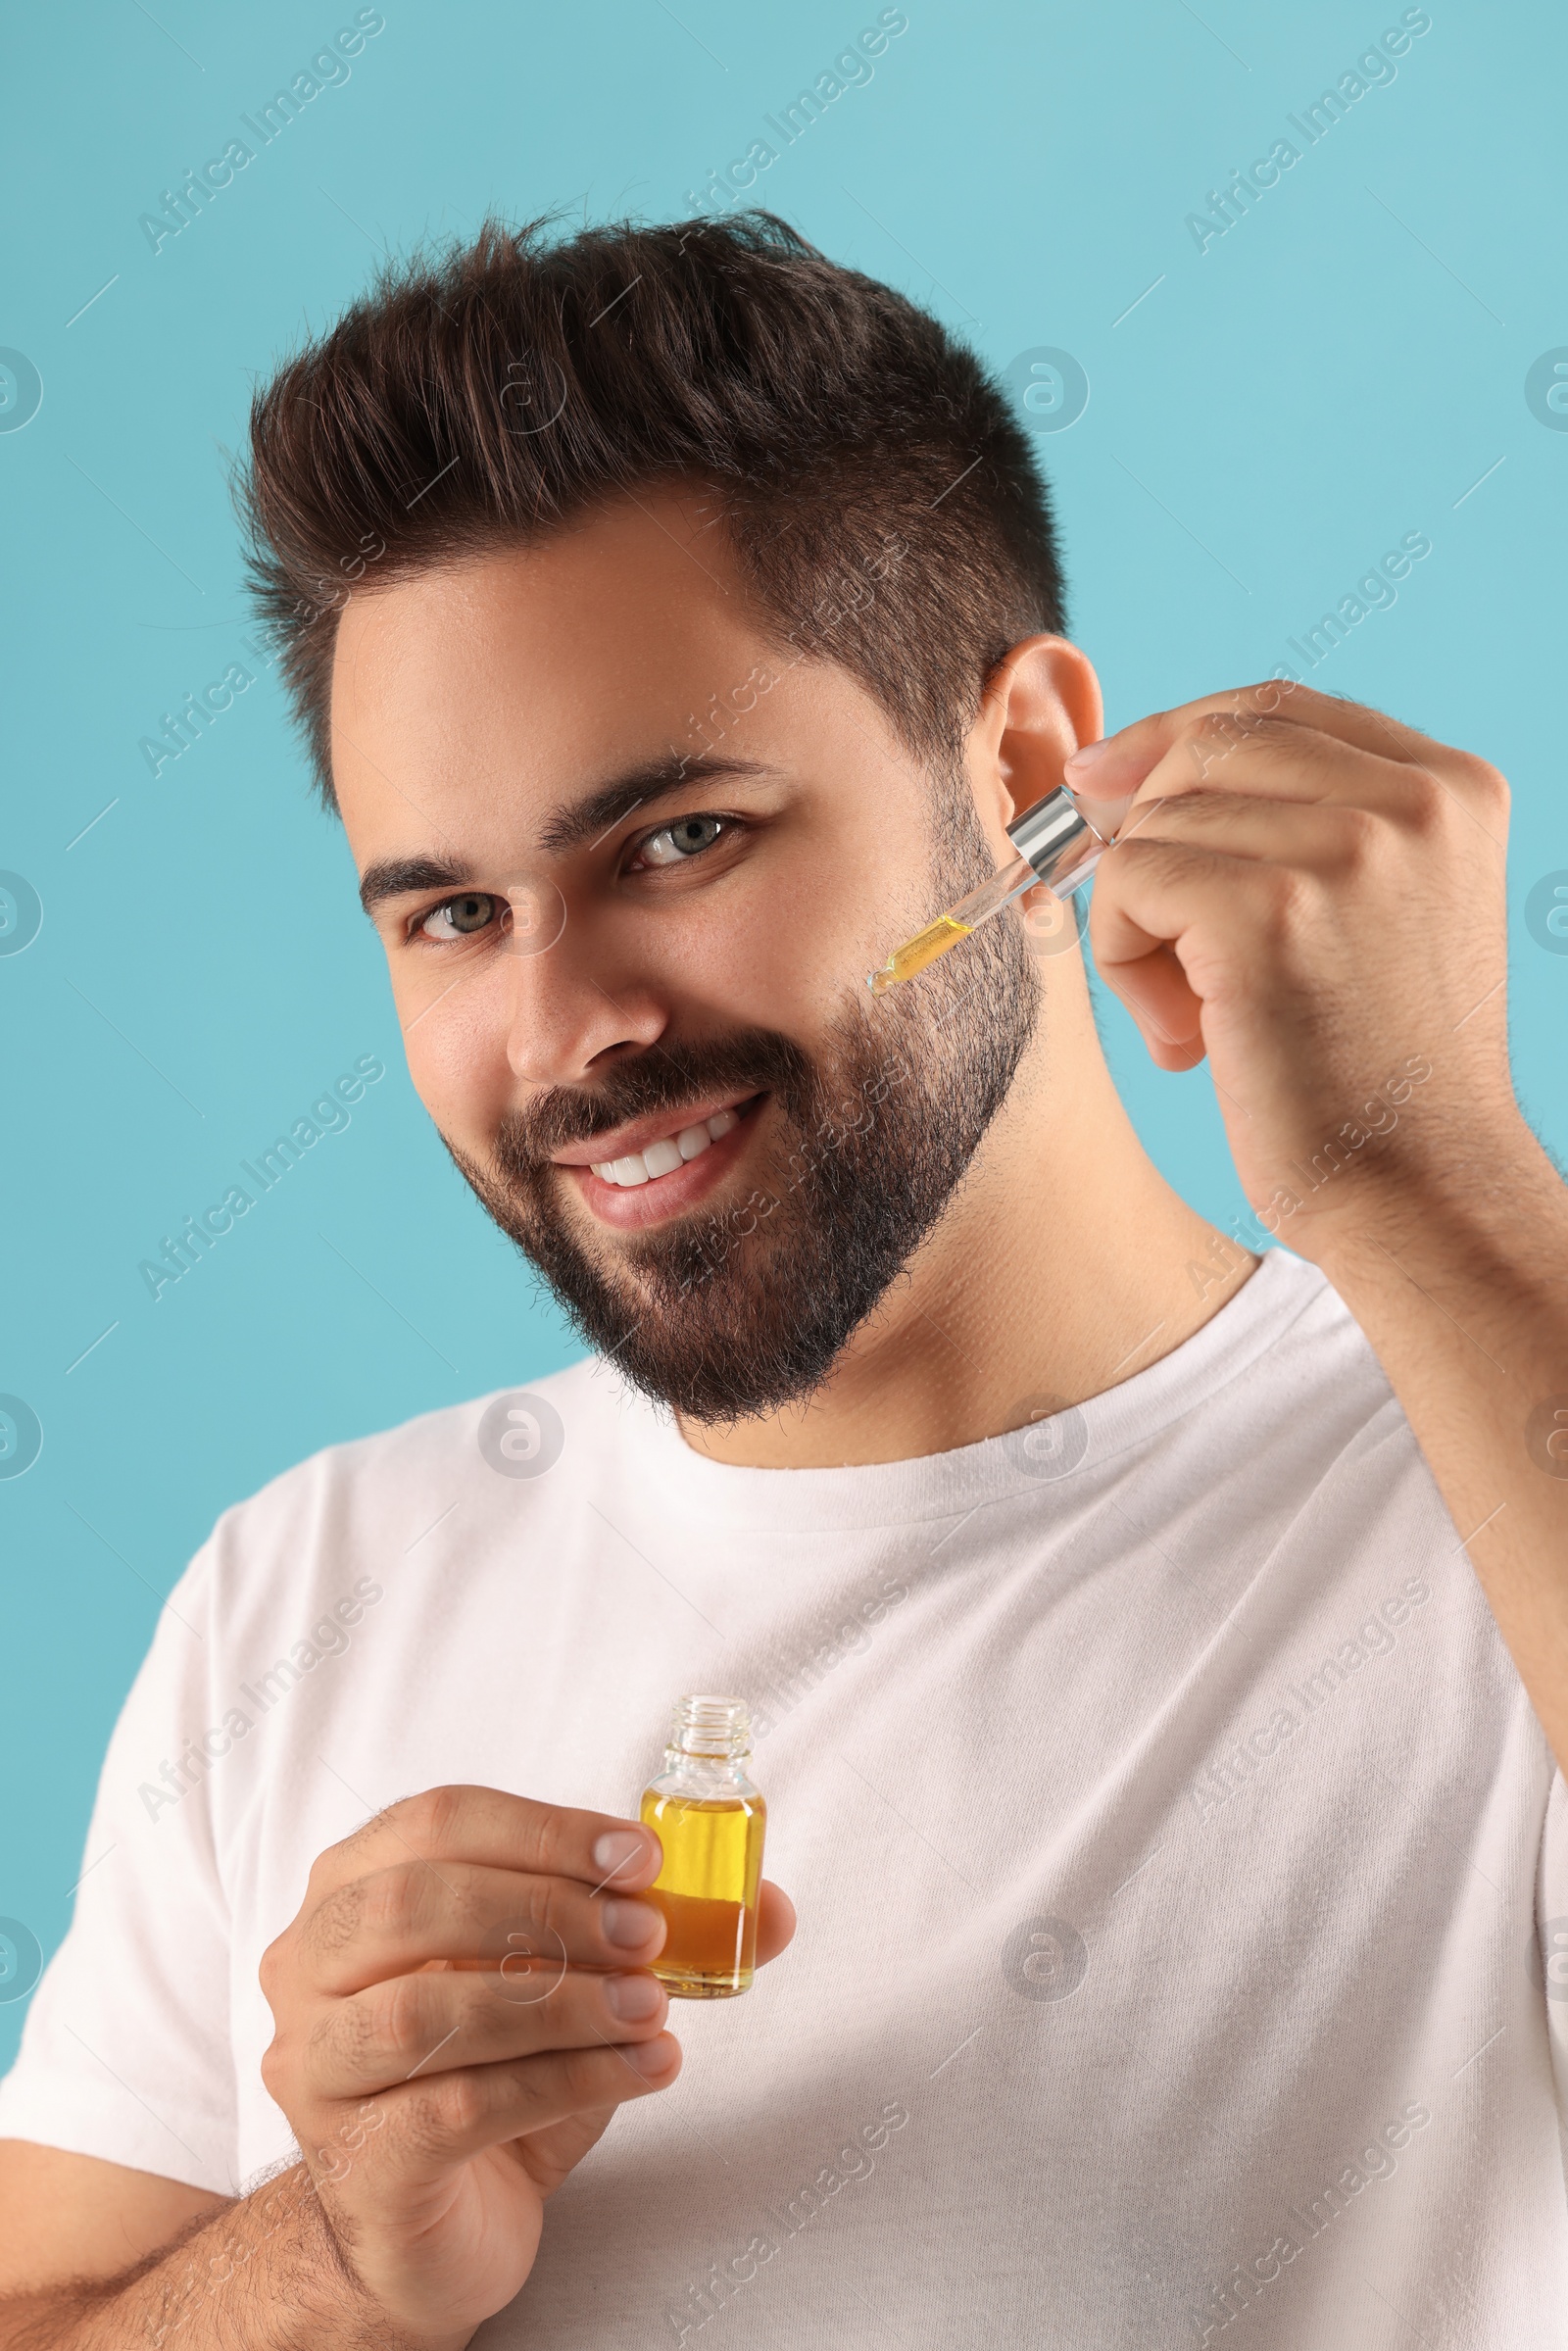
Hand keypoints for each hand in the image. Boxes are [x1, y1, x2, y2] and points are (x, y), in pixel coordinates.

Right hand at [258, 1784, 794, 2346]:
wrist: (434, 2225)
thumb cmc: (488, 2077)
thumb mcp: (570, 1986)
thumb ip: (653, 1934)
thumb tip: (770, 1907)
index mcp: (351, 1890)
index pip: (437, 1822)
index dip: (546, 1830)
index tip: (642, 1858)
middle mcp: (307, 1969)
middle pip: (413, 1904)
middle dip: (547, 1907)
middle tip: (649, 1935)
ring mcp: (317, 2069)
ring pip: (425, 2010)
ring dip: (560, 2001)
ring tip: (652, 2010)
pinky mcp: (357, 2161)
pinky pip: (459, 2106)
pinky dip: (566, 2080)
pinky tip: (644, 2072)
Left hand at [1065, 680, 1522, 1252]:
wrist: (1420, 1193)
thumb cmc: (1375, 1076)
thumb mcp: (1373, 916)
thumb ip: (1292, 828)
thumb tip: (1106, 767)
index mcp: (1451, 786)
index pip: (1276, 707)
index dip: (1172, 739)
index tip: (1102, 788)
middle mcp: (1412, 801)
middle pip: (1204, 747)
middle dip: (1146, 837)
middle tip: (1162, 950)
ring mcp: (1346, 849)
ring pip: (1153, 821)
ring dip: (1139, 924)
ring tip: (1195, 1019)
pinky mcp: (1269, 912)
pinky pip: (1127, 882)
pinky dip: (1123, 959)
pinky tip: (1185, 1039)